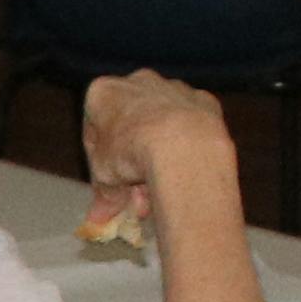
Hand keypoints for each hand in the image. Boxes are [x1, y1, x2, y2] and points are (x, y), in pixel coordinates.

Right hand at [77, 72, 238, 246]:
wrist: (183, 144)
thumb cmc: (130, 154)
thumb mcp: (105, 178)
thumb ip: (103, 194)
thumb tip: (98, 219)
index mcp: (105, 92)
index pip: (95, 129)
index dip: (100, 162)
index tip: (108, 186)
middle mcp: (139, 81)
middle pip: (131, 127)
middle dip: (132, 162)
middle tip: (135, 195)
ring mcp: (175, 88)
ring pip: (162, 127)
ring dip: (159, 159)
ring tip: (160, 194)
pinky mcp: (205, 101)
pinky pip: (190, 127)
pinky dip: (186, 147)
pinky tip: (184, 174)